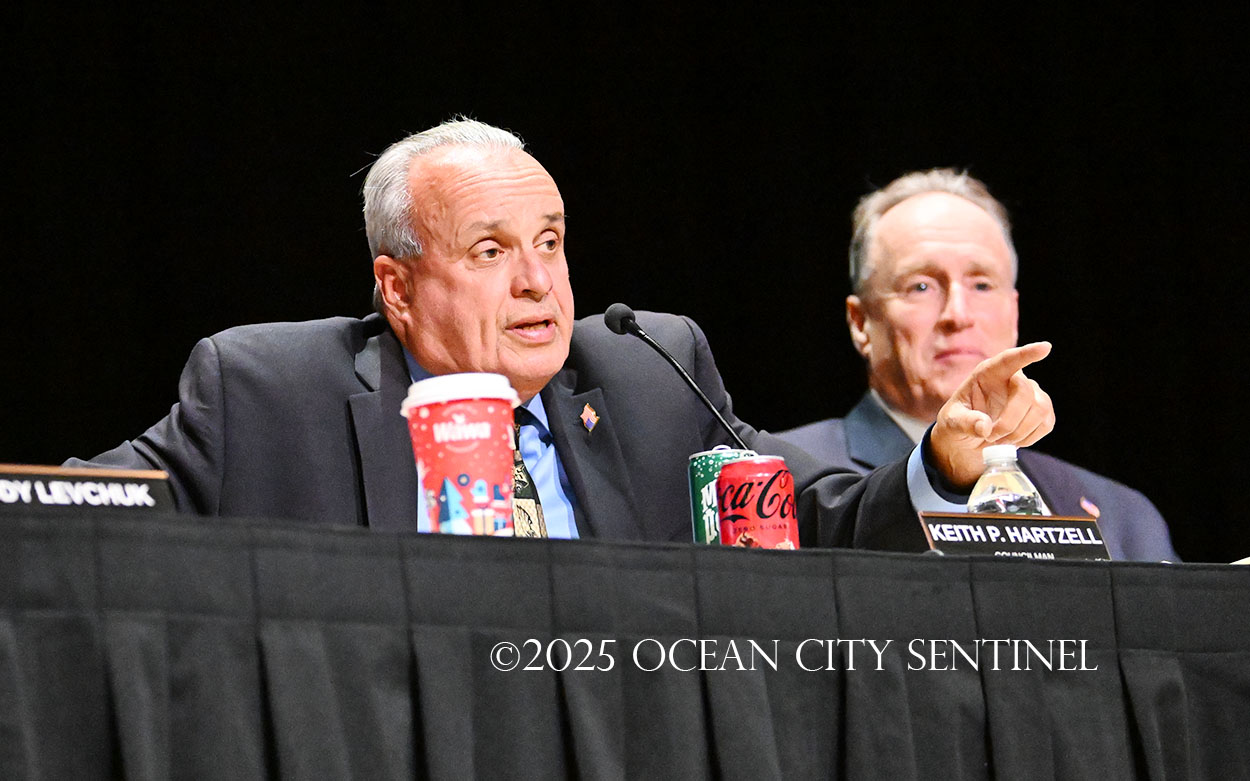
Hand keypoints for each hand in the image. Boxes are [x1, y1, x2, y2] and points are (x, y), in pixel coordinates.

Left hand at [930, 342, 1054, 487]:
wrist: (968, 440)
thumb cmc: (958, 423)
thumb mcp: (951, 422)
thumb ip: (965, 422)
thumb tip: (984, 427)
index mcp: (988, 373)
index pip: (1009, 360)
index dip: (1027, 353)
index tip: (1044, 347)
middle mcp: (1013, 379)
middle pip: (1025, 393)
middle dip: (1009, 421)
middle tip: (991, 437)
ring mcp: (1031, 394)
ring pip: (1040, 409)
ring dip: (1019, 431)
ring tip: (999, 440)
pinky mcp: (1042, 412)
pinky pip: (1046, 424)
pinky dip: (1029, 438)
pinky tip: (1012, 441)